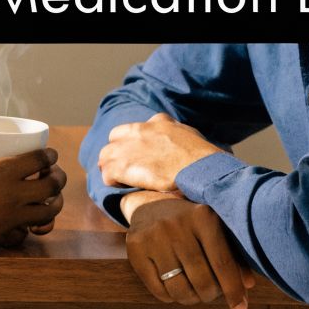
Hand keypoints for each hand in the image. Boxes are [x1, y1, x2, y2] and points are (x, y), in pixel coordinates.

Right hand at [0, 148, 64, 264]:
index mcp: (1, 171)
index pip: (39, 159)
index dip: (50, 155)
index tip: (50, 155)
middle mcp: (13, 194)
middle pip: (52, 185)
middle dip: (59, 178)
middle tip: (55, 176)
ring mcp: (11, 217)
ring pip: (49, 212)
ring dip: (54, 205)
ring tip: (51, 201)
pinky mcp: (4, 236)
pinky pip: (26, 233)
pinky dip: (29, 228)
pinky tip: (25, 224)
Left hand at [99, 113, 219, 191]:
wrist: (202, 169)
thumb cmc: (203, 157)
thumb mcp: (189, 134)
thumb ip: (176, 131)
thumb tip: (175, 135)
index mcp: (158, 122)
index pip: (132, 128)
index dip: (129, 142)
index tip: (133, 153)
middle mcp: (140, 131)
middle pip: (114, 139)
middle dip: (115, 152)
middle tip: (121, 168)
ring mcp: (131, 147)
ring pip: (106, 156)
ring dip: (110, 167)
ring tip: (118, 179)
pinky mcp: (125, 165)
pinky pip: (108, 173)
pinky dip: (111, 180)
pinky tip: (119, 186)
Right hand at [126, 196, 254, 308]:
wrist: (150, 203)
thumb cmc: (191, 223)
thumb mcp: (213, 229)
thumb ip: (232, 255)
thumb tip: (248, 285)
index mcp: (203, 216)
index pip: (222, 262)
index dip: (233, 289)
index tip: (240, 308)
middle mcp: (177, 224)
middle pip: (202, 280)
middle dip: (210, 295)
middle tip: (210, 293)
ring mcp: (154, 236)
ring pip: (179, 289)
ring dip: (191, 299)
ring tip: (194, 292)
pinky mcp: (136, 249)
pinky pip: (159, 290)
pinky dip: (171, 297)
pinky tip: (175, 286)